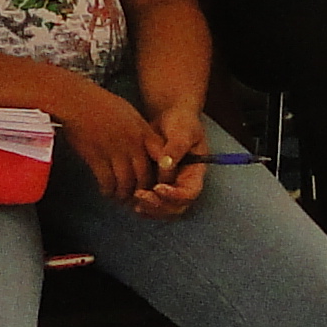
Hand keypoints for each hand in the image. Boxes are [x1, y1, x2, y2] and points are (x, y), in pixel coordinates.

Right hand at [54, 84, 169, 203]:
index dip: (162, 173)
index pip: (161, 158)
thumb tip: (147, 147)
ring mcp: (115, 152)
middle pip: (144, 176)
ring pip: (126, 182)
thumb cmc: (103, 104)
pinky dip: (107, 190)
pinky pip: (107, 181)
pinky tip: (105, 191)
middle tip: (137, 197)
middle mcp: (132, 144)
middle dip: (142, 190)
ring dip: (123, 194)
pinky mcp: (97, 157)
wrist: (78, 101)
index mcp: (143, 132)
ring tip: (120, 197)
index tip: (158, 181)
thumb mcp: (131, 114)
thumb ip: (141, 132)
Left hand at [131, 99, 207, 218]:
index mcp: (195, 173)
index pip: (190, 193)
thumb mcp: (183, 131)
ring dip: (150, 208)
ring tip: (134, 198)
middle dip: (160, 206)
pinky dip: (143, 205)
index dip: (175, 196)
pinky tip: (130, 199)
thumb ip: (176, 148)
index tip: (159, 187)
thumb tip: (166, 165)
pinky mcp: (158, 186)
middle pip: (176, 207)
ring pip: (163, 209)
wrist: (169, 117)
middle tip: (141, 196)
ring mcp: (171, 187)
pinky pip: (153, 203)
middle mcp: (184, 184)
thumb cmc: (181, 122)